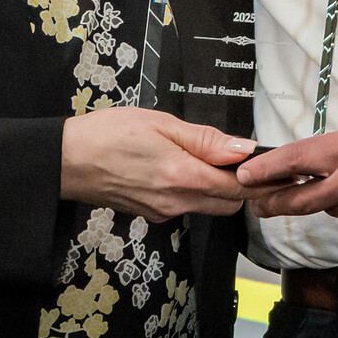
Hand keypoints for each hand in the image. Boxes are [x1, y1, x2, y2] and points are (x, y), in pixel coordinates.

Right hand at [60, 108, 254, 220]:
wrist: (65, 161)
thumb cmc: (106, 135)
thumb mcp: (160, 123)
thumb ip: (205, 139)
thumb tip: (242, 148)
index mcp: (182, 176)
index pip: (240, 188)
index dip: (260, 177)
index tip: (271, 165)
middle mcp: (176, 202)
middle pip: (229, 204)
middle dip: (241, 184)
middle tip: (236, 156)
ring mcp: (163, 212)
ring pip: (208, 206)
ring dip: (217, 187)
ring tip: (203, 156)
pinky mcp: (151, 214)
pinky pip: (186, 206)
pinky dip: (194, 190)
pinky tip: (179, 167)